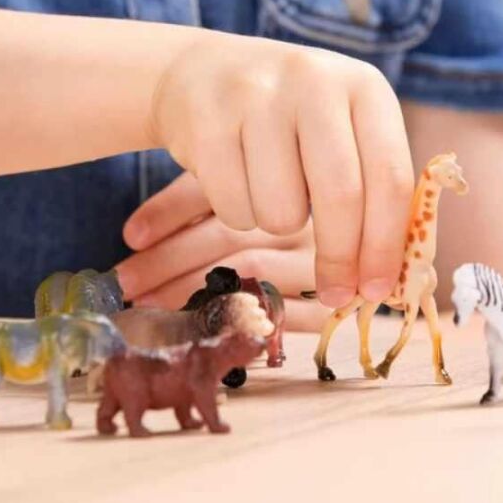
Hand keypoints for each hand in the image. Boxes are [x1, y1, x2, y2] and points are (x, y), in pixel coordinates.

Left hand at [115, 172, 332, 331]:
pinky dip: (230, 320)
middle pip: (229, 232)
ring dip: (188, 291)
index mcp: (279, 176)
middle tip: (124, 282)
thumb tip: (134, 236)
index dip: (169, 211)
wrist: (377, 254)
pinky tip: (193, 327)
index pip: (216, 188)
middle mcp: (303, 214)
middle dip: (167, 259)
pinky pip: (276, 312)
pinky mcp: (332, 302)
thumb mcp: (248, 196)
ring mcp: (320, 258)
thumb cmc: (296, 220)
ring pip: (247, 270)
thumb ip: (204, 199)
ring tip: (145, 306)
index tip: (129, 236)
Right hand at [146, 36, 412, 306]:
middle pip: (341, 196)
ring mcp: (257, 96)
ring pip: (281, 212)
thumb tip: (384, 278)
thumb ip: (370, 187)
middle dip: (339, 259)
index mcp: (363, 86)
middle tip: (334, 293)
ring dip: (277, 223)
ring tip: (269, 191)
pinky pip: (233, 208)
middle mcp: (314, 80)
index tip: (376, 290)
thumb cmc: (286, 119)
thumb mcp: (339, 129)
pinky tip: (235, 179)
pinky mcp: (207, 120)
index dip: (386, 244)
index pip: (390, 176)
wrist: (202, 74)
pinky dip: (238, 213)